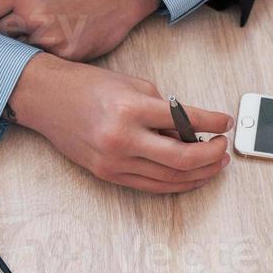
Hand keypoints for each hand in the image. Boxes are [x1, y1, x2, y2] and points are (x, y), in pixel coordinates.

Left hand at [0, 0, 159, 60]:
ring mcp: (50, 38)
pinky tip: (56, 38)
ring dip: (22, 44)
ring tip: (42, 29)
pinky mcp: (66, 55)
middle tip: (19, 25)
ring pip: (17, 51)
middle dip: (1, 33)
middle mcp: (33, 16)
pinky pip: (40, 60)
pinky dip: (42, 53)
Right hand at [8, 53, 231, 192]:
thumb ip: (164, 110)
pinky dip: (176, 183)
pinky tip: (191, 175)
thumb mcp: (134, 86)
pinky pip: (151, 185)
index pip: (185, 120)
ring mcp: (114, 162)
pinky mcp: (108, 175)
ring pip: (170, 179)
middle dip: (211, 156)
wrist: (46, 99)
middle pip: (182, 159)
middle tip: (224, 148)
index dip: (212, 123)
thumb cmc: (89, 86)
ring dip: (199, 174)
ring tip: (215, 164)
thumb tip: (192, 132)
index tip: (225, 123)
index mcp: (131, 110)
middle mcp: (123, 140)